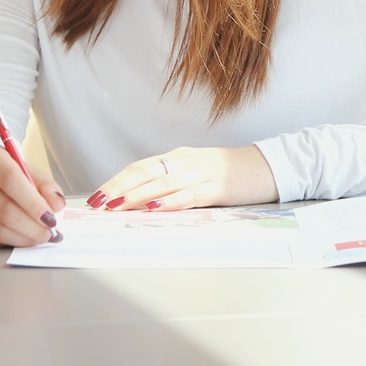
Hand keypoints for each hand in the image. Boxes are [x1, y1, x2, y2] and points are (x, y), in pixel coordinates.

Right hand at [0, 144, 64, 246]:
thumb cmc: (5, 175)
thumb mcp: (26, 170)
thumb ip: (45, 184)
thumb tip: (56, 204)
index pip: (10, 179)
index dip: (33, 202)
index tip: (51, 218)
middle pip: (3, 208)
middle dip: (31, 227)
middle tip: (48, 234)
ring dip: (22, 238)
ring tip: (37, 238)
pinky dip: (6, 243)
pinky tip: (17, 238)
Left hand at [86, 145, 276, 211]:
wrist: (269, 166)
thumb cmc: (232, 173)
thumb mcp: (198, 171)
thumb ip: (174, 181)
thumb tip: (142, 201)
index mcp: (179, 157)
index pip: (141, 167)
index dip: (117, 180)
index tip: (97, 195)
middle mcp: (187, 161)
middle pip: (145, 172)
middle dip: (118, 188)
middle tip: (97, 202)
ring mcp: (203, 172)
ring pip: (163, 183)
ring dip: (137, 196)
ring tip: (116, 206)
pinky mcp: (219, 188)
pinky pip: (190, 195)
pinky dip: (171, 202)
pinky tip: (155, 208)